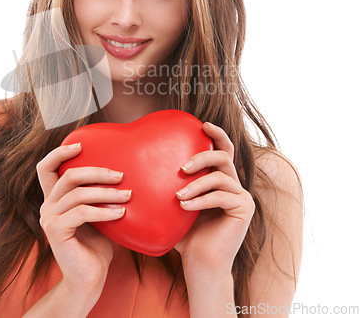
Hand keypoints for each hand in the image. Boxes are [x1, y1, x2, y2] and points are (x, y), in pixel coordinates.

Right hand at [36, 143, 131, 293]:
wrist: (89, 279)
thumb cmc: (97, 246)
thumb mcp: (97, 214)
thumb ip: (98, 196)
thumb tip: (121, 173)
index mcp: (55, 199)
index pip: (46, 168)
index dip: (59, 153)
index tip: (81, 144)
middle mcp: (48, 205)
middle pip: (68, 175)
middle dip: (97, 171)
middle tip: (120, 175)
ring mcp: (50, 218)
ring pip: (78, 193)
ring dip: (106, 192)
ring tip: (128, 195)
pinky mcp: (56, 230)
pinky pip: (82, 212)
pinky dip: (104, 211)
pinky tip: (121, 213)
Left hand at [173, 122, 254, 271]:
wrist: (199, 263)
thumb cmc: (184, 233)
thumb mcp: (176, 203)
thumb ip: (171, 183)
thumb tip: (142, 163)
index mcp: (220, 179)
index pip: (223, 150)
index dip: (217, 134)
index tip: (203, 125)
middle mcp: (234, 184)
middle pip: (223, 156)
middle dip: (201, 156)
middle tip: (182, 167)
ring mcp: (242, 196)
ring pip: (220, 176)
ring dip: (196, 184)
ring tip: (177, 197)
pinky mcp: (245, 209)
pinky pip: (221, 196)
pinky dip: (200, 200)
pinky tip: (184, 207)